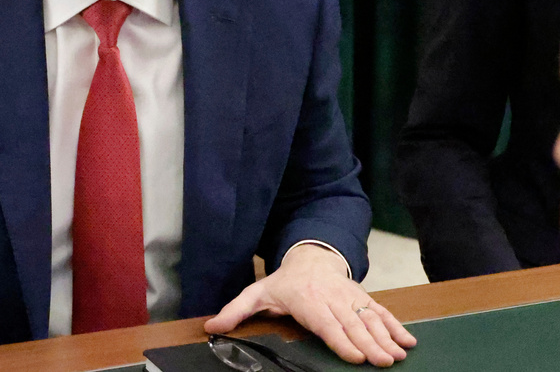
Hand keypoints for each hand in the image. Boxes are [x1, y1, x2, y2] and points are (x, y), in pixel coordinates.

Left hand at [205, 244, 415, 366]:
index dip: (340, 339)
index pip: (325, 323)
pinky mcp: (362, 297)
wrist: (310, 258)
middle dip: (368, 343)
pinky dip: (396, 326)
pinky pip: (381, 311)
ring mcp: (350, 297)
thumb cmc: (283, 283)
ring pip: (369, 318)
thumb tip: (211, 328)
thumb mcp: (257, 293)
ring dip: (386, 337)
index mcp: (307, 301)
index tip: (354, 356)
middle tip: (383, 361)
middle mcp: (331, 298)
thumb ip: (236, 311)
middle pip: (351, 323)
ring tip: (398, 355)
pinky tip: (408, 341)